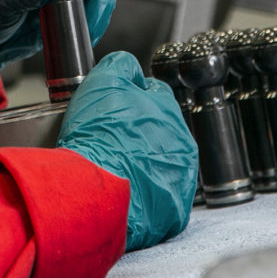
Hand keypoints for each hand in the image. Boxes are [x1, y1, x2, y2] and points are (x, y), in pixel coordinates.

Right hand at [57, 51, 197, 251]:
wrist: (93, 190)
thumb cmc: (98, 135)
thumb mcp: (103, 80)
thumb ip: (121, 64)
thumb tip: (130, 68)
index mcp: (169, 112)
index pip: (155, 93)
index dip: (132, 96)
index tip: (114, 106)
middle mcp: (183, 145)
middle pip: (160, 129)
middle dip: (140, 130)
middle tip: (111, 137)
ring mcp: (180, 181)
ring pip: (161, 163)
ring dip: (143, 161)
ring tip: (114, 164)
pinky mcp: (173, 213)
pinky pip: (159, 197)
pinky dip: (143, 192)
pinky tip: (122, 188)